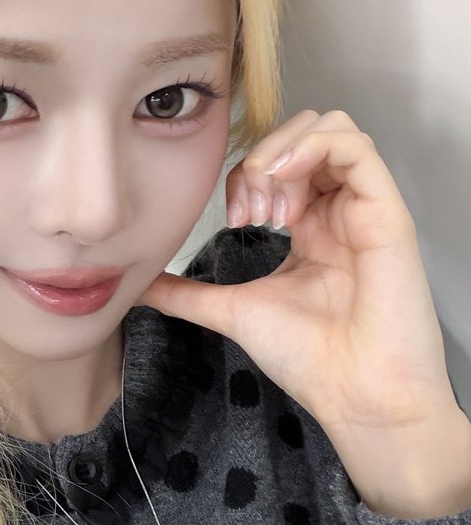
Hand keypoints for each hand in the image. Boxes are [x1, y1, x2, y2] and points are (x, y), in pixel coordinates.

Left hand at [136, 109, 459, 434]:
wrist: (354, 395)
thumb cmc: (308, 359)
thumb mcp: (232, 311)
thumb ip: (186, 294)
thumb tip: (138, 284)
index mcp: (310, 227)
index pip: (277, 162)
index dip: (244, 174)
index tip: (233, 219)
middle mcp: (339, 211)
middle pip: (304, 134)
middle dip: (263, 155)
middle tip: (248, 210)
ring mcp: (365, 210)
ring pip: (332, 129)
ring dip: (285, 149)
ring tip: (268, 201)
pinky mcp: (387, 214)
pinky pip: (358, 148)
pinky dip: (315, 147)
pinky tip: (285, 179)